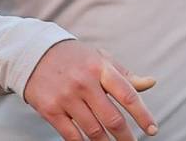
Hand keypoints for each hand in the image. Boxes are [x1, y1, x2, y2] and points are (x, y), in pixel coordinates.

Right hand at [23, 40, 157, 140]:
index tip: (153, 130)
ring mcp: (66, 97)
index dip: (142, 115)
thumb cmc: (75, 58)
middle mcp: (84, 82)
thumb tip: (150, 83)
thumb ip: (125, 75)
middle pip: (111, 118)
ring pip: (93, 130)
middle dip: (125, 136)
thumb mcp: (100, 59)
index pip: (127, 94)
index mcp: (100, 67)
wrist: (33, 52)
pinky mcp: (50, 109)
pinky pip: (71, 135)